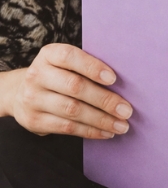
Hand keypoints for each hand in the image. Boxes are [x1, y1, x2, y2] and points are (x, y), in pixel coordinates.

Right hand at [5, 43, 132, 138]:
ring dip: (101, 120)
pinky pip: (66, 127)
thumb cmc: (58, 73)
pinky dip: (90, 131)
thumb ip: (87, 67)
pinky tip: (106, 132)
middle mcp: (38, 75)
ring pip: (72, 111)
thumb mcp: (66, 62)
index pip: (70, 57)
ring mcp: (33, 99)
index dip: (92, 67)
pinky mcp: (34, 121)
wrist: (19, 91)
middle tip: (126, 110)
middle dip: (104, 100)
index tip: (113, 79)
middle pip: (75, 87)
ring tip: (121, 125)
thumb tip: (123, 81)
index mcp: (50, 54)